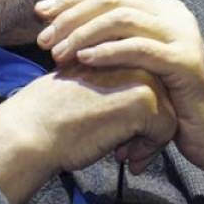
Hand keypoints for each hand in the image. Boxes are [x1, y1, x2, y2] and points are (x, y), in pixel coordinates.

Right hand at [0, 64, 176, 203]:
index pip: (150, 81)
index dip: (139, 114)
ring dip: (149, 141)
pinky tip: (121, 156)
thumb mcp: (88, 85)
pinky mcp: (144, 99)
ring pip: (169, 114)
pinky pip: (165, 131)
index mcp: (116, 47)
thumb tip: (142, 106)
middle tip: (125, 150)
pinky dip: (148, 150)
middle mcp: (132, 55)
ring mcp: (141, 75)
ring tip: (124, 154)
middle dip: (148, 129)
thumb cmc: (52, 113)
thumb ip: (114, 83)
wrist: (34, 129)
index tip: (120, 135)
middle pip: (165, 97)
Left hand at [34, 0, 203, 203]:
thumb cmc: (171, 104)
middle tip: (42, 37)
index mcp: (161, 10)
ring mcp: (182, 35)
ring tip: (57, 52)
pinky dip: (108, 51)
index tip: (39, 13)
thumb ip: (114, 45)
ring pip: (122, 19)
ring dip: (83, 33)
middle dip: (71, 15)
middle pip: (112, 0)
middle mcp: (173, 14)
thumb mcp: (139, 67)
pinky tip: (83, 59)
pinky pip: (140, 49)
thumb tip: (66, 34)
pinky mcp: (186, 61)